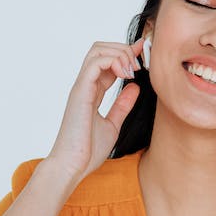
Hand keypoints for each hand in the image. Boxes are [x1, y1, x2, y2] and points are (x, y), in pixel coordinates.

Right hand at [46, 37, 145, 185]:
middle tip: (139, 65)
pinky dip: (113, 61)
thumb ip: (122, 105)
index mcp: (91, 91)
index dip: (126, 53)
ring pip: (97, 51)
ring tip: (132, 71)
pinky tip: (126, 75)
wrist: (73, 166)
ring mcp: (81, 86)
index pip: (107, 61)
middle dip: (124, 49)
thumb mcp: (113, 124)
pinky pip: (94, 63)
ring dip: (120, 54)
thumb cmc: (87, 150)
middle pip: (101, 48)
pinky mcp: (80, 91)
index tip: (143, 52)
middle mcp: (85, 85)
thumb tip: (135, 88)